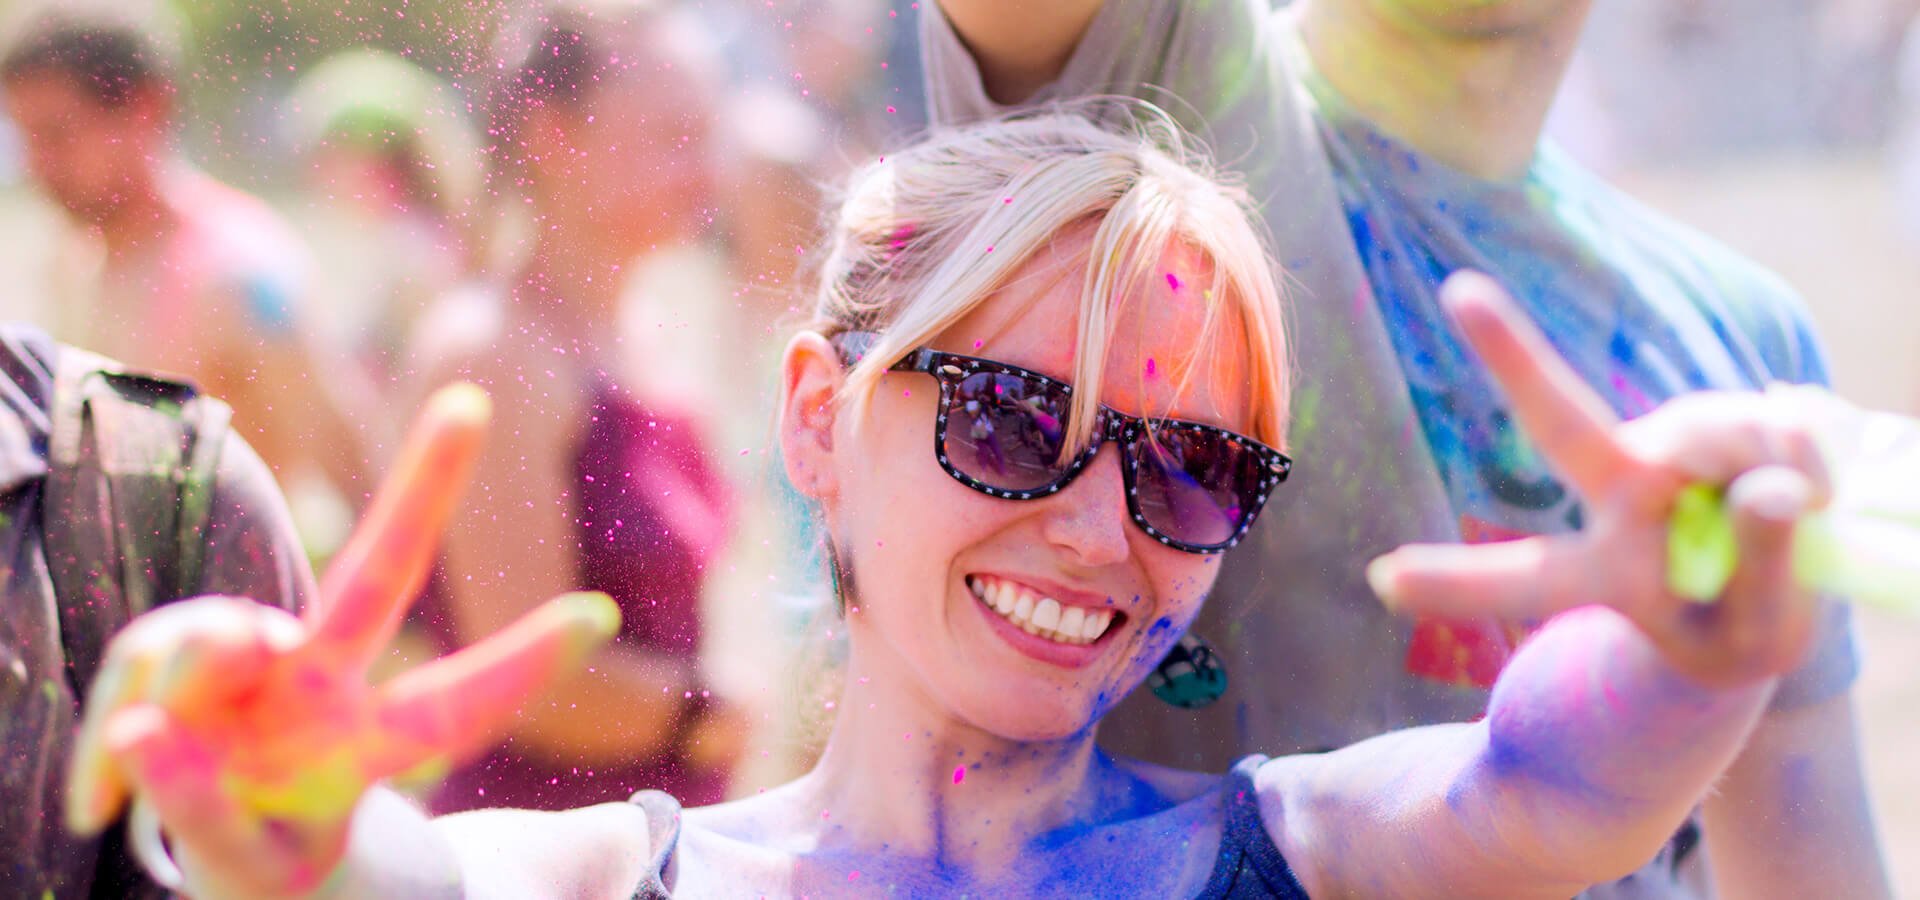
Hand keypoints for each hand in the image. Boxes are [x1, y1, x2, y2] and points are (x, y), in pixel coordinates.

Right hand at [67, 385, 619, 898]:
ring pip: (202, 647)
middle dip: (423, 490)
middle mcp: (320, 678)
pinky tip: (98, 804)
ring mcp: (248, 662)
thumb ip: (212, 819)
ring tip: (143, 785)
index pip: (455, 704)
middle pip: (376, 576)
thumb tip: (141, 730)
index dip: (523, 667)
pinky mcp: (165, 665)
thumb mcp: (257, 866)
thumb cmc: (259, 838)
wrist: (201, 831)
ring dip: (169, 737)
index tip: (601, 617)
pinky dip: (109, 763)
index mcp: (373, 741)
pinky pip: (131, 695)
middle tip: (470, 403)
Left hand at [1367, 272, 1828, 688]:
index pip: (1524, 578)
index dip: (1459, 583)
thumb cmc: (1739, 626)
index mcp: (1599, 572)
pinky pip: (1778, 424)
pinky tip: (1808, 490)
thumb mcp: (1756, 633)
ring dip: (1776, 470)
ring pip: (1722, 434)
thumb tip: (1766, 488)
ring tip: (1800, 516)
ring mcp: (1668, 447)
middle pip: (1563, 423)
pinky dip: (1806, 459)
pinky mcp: (1721, 416)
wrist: (1776, 589)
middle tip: (1458, 291)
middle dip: (1514, 355)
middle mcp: (1619, 494)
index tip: (1381, 580)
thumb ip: (1762, 571)